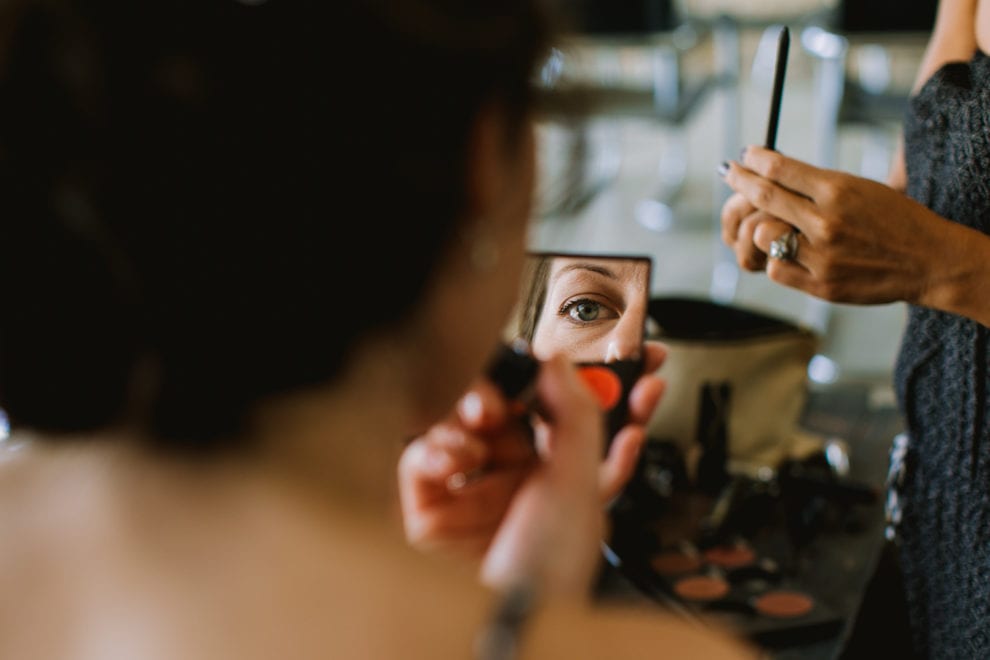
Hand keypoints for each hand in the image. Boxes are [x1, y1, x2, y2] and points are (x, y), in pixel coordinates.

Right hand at [398, 342, 665, 589]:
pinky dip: (433, 448)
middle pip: (505, 408)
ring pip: (460, 423)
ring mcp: (472, 491)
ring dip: (467, 414)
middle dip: (504, 388)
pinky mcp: (431, 506)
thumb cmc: (550, 572)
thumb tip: (559, 360)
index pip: (565, 411)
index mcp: (561, 476)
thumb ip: (578, 415)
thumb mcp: (580, 485)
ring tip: (479, 420)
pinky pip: (422, 457)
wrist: (507, 618)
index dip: (578, 377)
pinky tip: (454, 459)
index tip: (586, 351)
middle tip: (507, 382)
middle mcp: (517, 480)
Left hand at [719, 146, 953, 305]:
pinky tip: (786, 253)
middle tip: (729, 172)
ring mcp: (822, 256)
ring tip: (768, 223)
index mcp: (838, 190)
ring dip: (760, 228)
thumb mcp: (859, 189)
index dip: (754, 160)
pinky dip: (776, 260)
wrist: (928, 261)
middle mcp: (826, 222)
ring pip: (762, 236)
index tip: (743, 155)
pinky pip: (776, 269)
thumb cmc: (892, 220)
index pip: (780, 169)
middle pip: (764, 197)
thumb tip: (768, 172)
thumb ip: (816, 185)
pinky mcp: (820, 285)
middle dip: (739, 181)